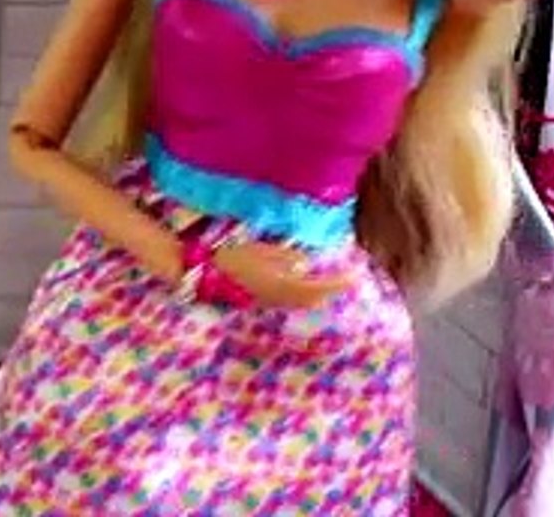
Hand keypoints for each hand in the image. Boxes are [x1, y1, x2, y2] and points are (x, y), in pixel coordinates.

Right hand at [211, 241, 349, 309]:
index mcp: (278, 284)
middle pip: (310, 299)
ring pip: (299, 302)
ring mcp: (265, 301)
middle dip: (328, 291)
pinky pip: (286, 300)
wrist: (199, 275)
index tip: (353, 277)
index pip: (316, 288)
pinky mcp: (256, 300)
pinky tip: (299, 285)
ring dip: (315, 294)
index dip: (336, 284)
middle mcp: (276, 297)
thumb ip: (282, 257)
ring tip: (325, 283)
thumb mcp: (256, 250)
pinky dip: (300, 294)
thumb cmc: (225, 257)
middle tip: (343, 280)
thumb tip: (304, 264)